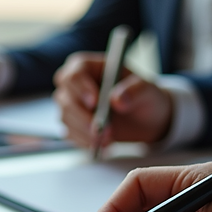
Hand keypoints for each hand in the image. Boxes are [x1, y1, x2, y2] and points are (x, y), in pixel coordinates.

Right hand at [52, 52, 173, 147]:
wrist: (146, 118)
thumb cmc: (144, 96)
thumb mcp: (147, 89)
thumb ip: (134, 91)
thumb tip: (117, 100)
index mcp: (89, 67)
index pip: (74, 74)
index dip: (81, 88)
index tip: (95, 102)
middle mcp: (75, 85)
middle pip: (65, 98)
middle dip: (82, 116)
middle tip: (101, 129)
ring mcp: (72, 105)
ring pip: (65, 117)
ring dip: (85, 131)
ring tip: (108, 138)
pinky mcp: (73, 124)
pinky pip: (70, 134)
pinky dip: (85, 141)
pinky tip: (101, 144)